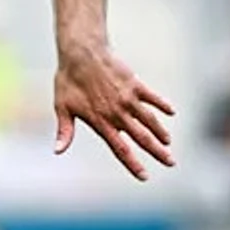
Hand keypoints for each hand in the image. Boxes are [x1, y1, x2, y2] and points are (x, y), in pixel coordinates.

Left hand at [53, 39, 175, 181]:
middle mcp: (118, 113)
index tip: (145, 176)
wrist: (81, 52)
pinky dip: (162, 105)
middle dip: (157, 152)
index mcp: (101, 122)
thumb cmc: (69, 80)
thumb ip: (64, 131)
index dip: (133, 164)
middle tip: (171, 163)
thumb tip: (57, 151)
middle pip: (142, 138)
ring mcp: (128, 98)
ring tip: (169, 143)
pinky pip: (152, 97)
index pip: (120, 149)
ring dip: (161, 133)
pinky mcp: (135, 84)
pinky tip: (171, 112)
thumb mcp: (62, 107)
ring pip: (150, 120)